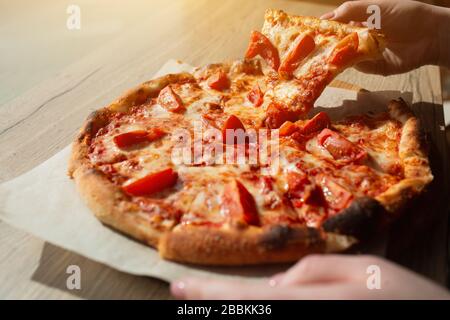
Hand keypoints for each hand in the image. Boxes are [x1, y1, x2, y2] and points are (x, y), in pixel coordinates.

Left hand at [170, 255, 449, 298]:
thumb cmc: (408, 301)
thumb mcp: (364, 270)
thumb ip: (313, 272)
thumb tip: (275, 286)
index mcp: (309, 305)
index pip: (245, 297)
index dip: (207, 294)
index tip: (176, 286)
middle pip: (244, 317)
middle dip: (211, 306)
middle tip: (182, 293)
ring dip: (233, 309)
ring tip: (207, 299)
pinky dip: (256, 311)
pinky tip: (257, 300)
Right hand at [321, 0, 449, 74]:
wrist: (431, 35)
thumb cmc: (406, 15)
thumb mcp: (376, 6)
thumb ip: (351, 10)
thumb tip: (326, 18)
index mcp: (361, 21)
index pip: (337, 26)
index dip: (324, 29)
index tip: (309, 33)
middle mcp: (362, 38)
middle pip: (339, 44)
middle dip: (326, 46)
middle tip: (311, 49)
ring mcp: (368, 54)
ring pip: (346, 57)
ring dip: (337, 57)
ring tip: (324, 57)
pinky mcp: (376, 68)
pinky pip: (360, 68)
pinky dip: (354, 65)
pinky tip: (346, 61)